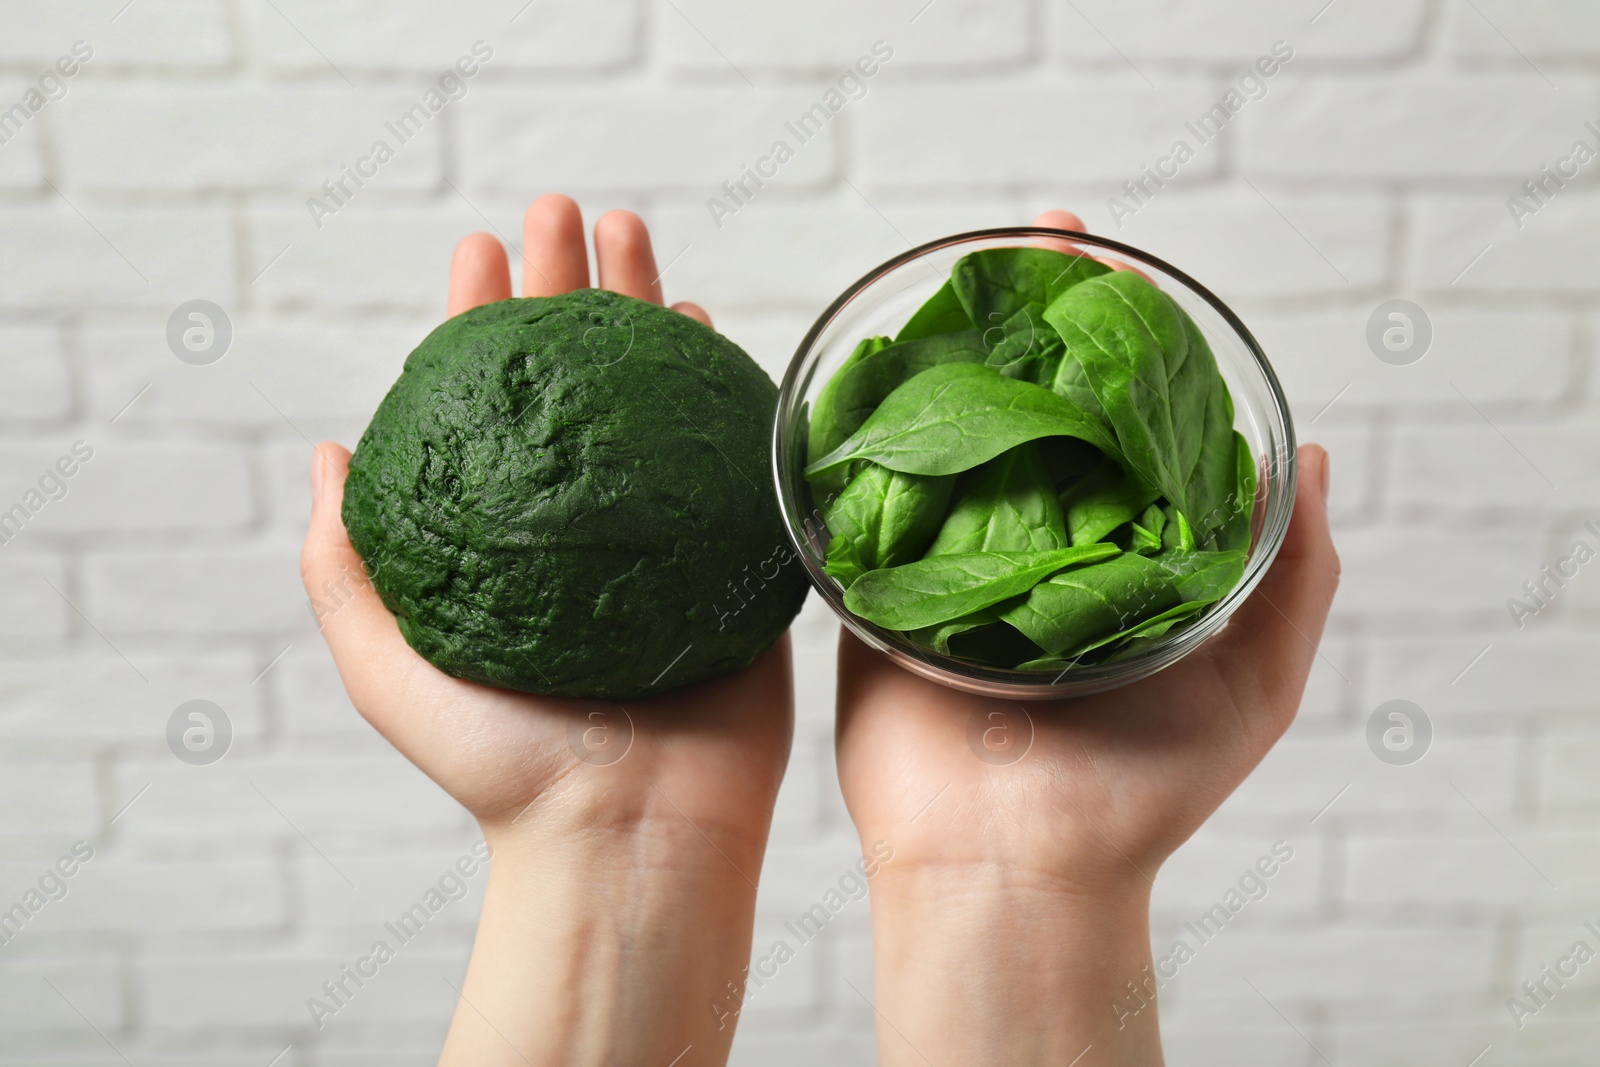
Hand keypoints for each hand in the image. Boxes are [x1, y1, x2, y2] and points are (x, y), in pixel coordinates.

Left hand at [300, 194, 789, 1066]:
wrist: (627, 833)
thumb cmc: (504, 768)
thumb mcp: (388, 666)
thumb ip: (347, 563)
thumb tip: (327, 454)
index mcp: (505, 534)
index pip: (490, 399)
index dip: (479, 315)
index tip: (479, 245)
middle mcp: (580, 519)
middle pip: (574, 374)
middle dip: (565, 282)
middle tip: (562, 208)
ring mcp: (658, 529)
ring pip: (651, 392)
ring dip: (644, 305)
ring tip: (632, 232)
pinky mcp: (728, 551)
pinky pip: (728, 448)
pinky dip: (720, 383)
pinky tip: (710, 325)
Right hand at [834, 211, 1340, 1066]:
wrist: (1013, 868)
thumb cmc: (1142, 787)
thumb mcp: (1257, 679)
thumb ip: (1289, 573)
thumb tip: (1301, 455)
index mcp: (1122, 555)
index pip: (1126, 422)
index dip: (1127, 340)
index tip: (1123, 266)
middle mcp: (1039, 546)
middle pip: (1034, 408)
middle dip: (1035, 320)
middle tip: (1036, 237)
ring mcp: (953, 564)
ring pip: (952, 440)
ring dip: (953, 356)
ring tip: (958, 276)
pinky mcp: (879, 592)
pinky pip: (870, 504)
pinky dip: (871, 438)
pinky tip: (873, 369)